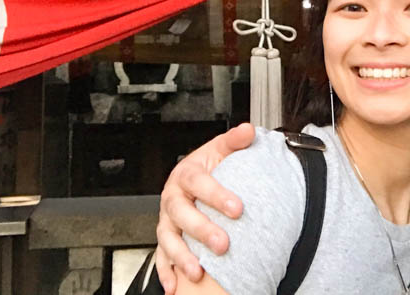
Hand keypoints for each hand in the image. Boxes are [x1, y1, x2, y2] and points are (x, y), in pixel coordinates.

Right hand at [156, 122, 254, 293]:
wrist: (193, 179)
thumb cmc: (208, 167)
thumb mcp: (220, 150)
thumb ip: (234, 141)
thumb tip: (248, 130)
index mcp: (186, 174)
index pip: (199, 183)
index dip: (217, 195)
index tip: (237, 208)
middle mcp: (173, 197)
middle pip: (181, 214)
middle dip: (201, 230)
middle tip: (223, 244)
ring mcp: (167, 219)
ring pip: (168, 238)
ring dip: (181, 256)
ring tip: (198, 271)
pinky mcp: (165, 237)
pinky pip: (161, 256)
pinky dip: (166, 271)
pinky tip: (175, 285)